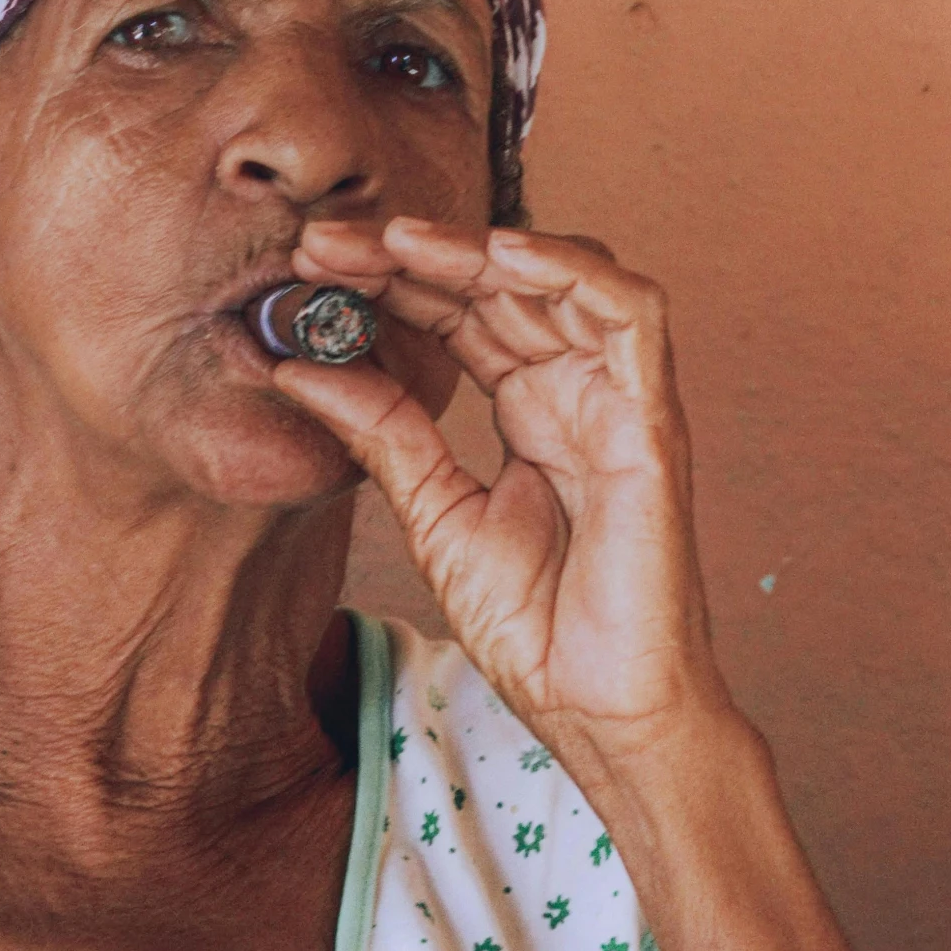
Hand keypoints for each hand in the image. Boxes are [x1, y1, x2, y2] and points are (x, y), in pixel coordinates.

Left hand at [274, 217, 731, 775]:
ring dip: (479, 247)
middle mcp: (572, 390)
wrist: (597, 710)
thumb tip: (297, 366)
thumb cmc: (538, 627)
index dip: (387, 280)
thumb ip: (380, 433)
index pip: (456, 312)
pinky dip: (571, 272)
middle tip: (327, 243)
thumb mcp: (431, 514)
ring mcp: (615, 399)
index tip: (310, 267)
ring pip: (560, 279)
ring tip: (396, 239)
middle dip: (411, 253)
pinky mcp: (652, 421)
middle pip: (495, 285)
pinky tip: (501, 254)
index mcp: (527, 409)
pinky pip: (631, 317)